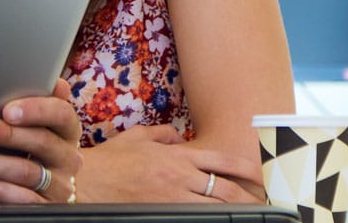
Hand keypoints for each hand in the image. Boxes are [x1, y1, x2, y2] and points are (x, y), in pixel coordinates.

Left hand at [0, 80, 83, 203]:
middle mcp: (68, 156)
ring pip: (28, 172)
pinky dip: (2, 191)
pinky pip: (27, 201)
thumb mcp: (38, 124)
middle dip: (7, 134)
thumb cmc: (35, 146)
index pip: (61, 114)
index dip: (36, 110)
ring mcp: (60, 184)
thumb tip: (55, 82)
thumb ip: (39, 102)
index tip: (8, 110)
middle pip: (42, 141)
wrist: (47, 192)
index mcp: (67, 130)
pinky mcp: (48, 208)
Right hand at [75, 124, 262, 202]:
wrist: (86, 180)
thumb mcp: (136, 137)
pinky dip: (207, 219)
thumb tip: (178, 136)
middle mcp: (180, 176)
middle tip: (262, 202)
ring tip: (246, 214)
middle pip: (226, 189)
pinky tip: (215, 220)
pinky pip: (193, 218)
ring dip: (233, 211)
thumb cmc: (108, 160)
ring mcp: (173, 197)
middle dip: (248, 197)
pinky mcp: (162, 212)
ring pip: (215, 207)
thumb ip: (161, 134)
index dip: (246, 170)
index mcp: (176, 156)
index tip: (260, 176)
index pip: (222, 161)